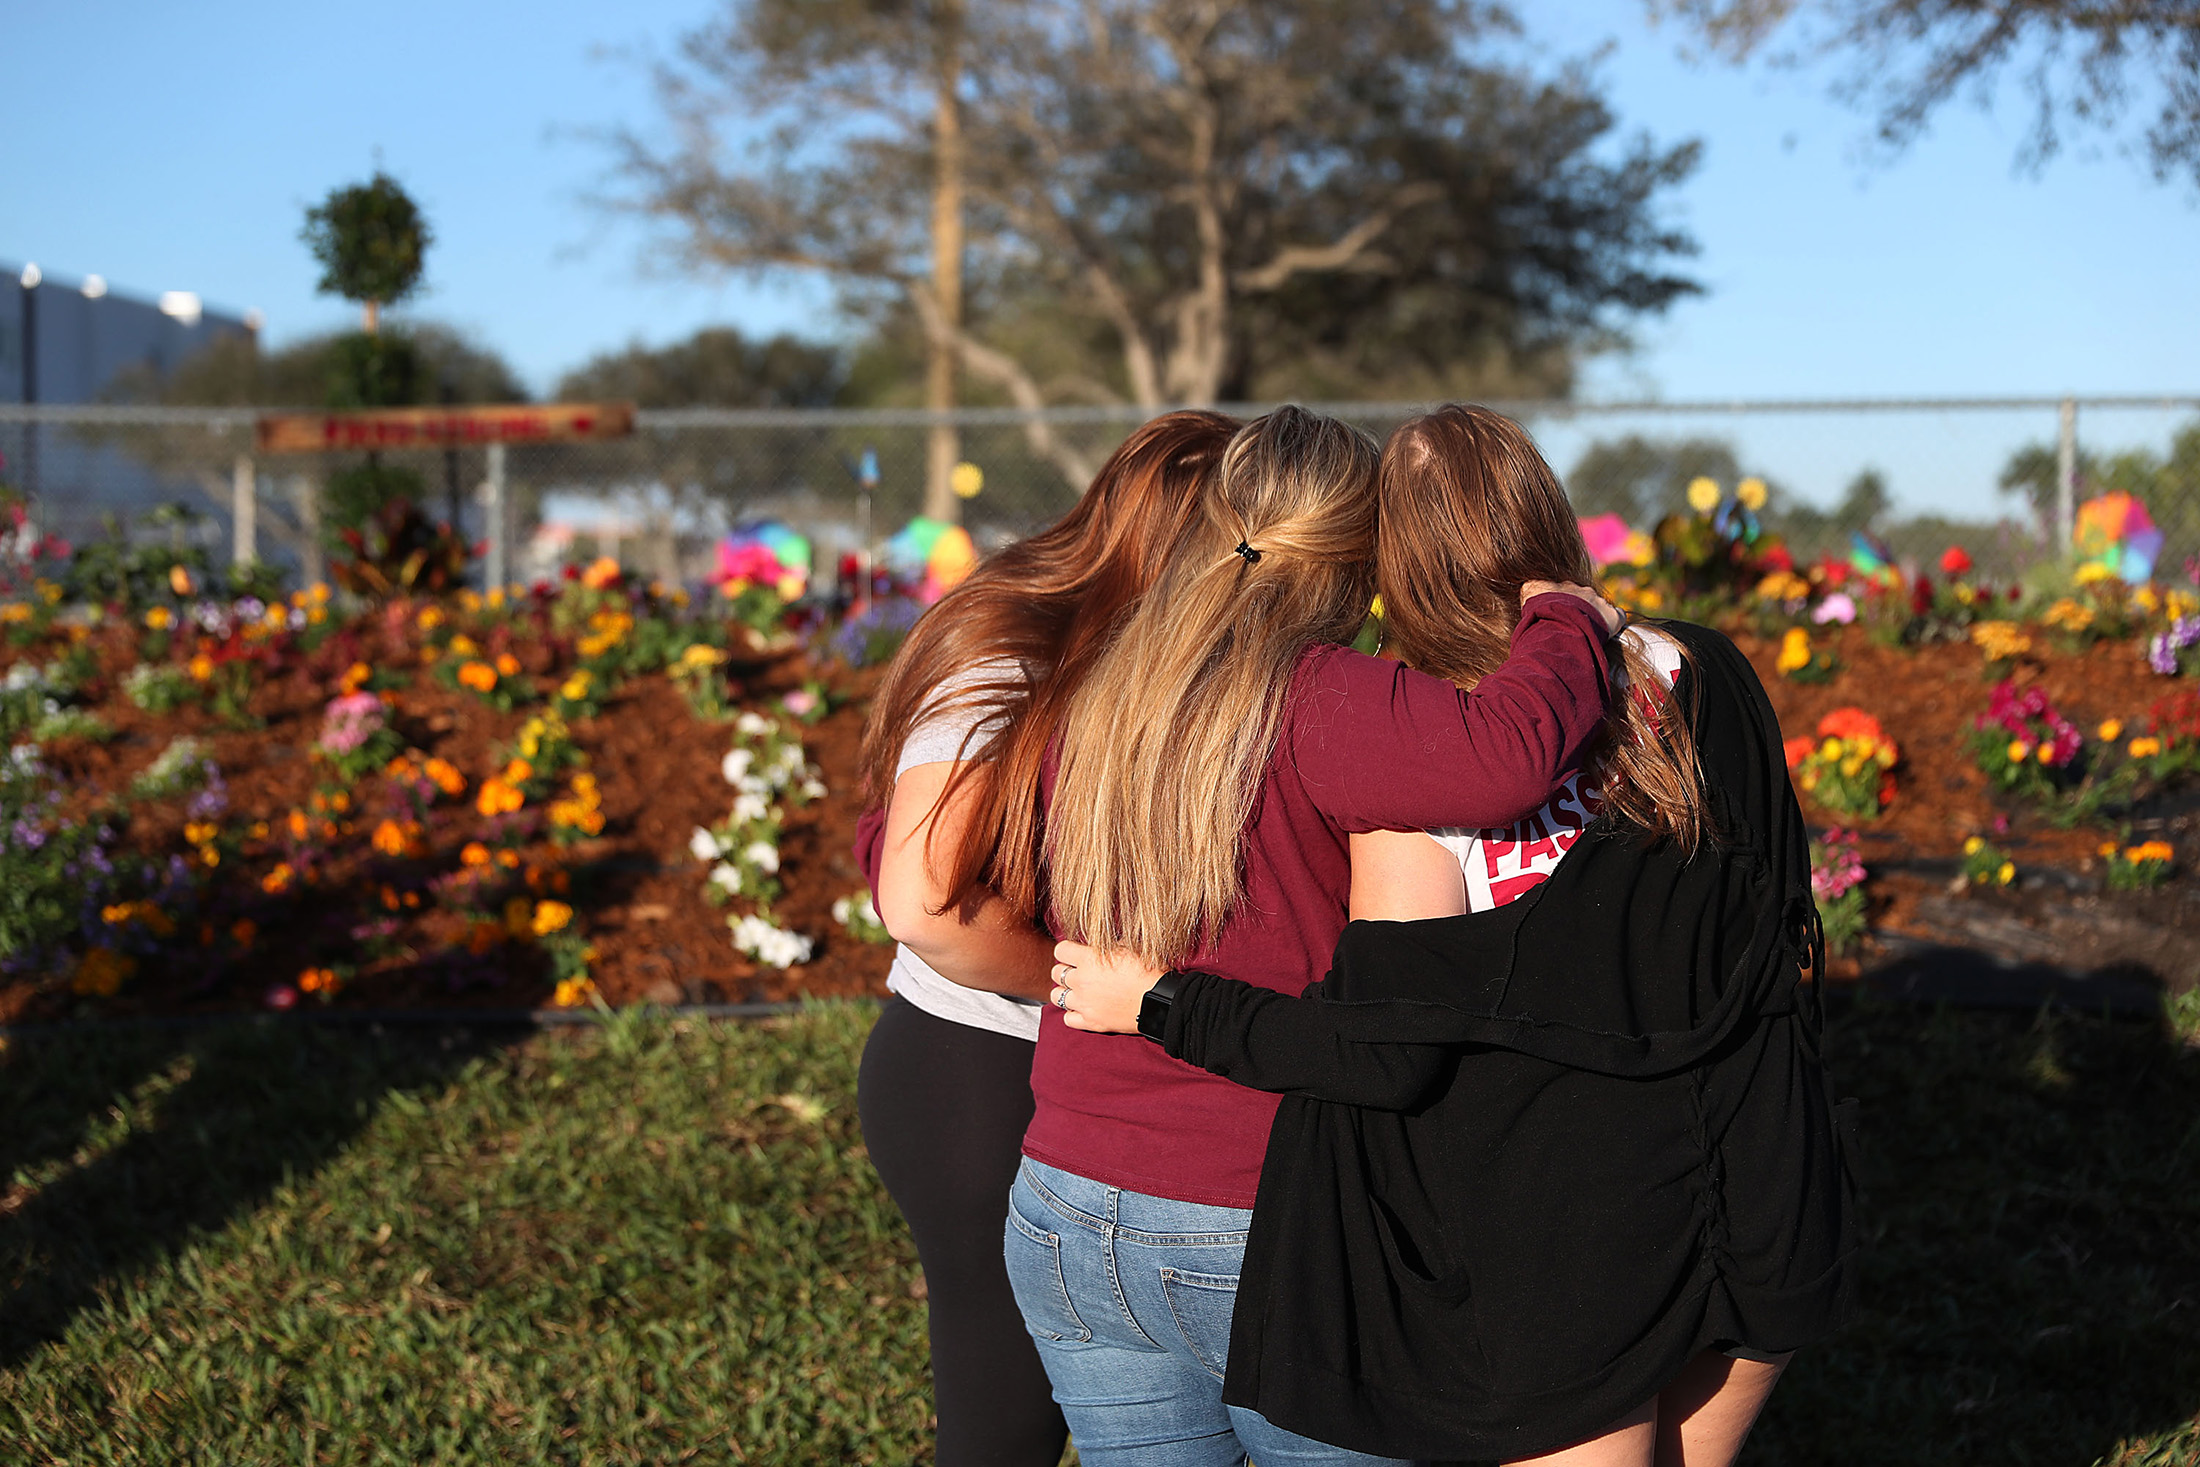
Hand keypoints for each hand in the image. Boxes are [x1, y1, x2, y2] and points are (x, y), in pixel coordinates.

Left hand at [1050, 939, 1166, 1034]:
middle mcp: (1082, 981)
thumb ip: (1106, 945)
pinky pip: (1067, 1018)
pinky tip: (1084, 1008)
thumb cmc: (1148, 971)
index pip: (1060, 950)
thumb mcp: (1128, 947)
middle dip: (1065, 970)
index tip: (1075, 954)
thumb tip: (1096, 944)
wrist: (1159, 1000)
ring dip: (1065, 992)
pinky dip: (1073, 1013)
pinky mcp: (1090, 1022)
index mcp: (1089, 958)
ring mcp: (1084, 1003)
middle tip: (1078, 972)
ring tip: (1078, 991)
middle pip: (1055, 972)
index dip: (1068, 951)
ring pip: (1056, 996)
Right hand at [1519, 579, 1624, 637]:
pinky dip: (1614, 623)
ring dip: (1593, 618)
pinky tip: (1607, 632)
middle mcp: (1583, 590)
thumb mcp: (1528, 594)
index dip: (1561, 603)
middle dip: (1578, 609)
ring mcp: (1598, 602)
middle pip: (1583, 598)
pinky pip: (1617, 616)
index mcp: (1564, 586)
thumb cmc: (1539, 613)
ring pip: (1598, 607)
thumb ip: (1531, 588)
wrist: (1558, 624)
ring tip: (1585, 633)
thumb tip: (1528, 585)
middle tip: (1570, 625)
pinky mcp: (1612, 616)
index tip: (1557, 614)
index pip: (1565, 591)